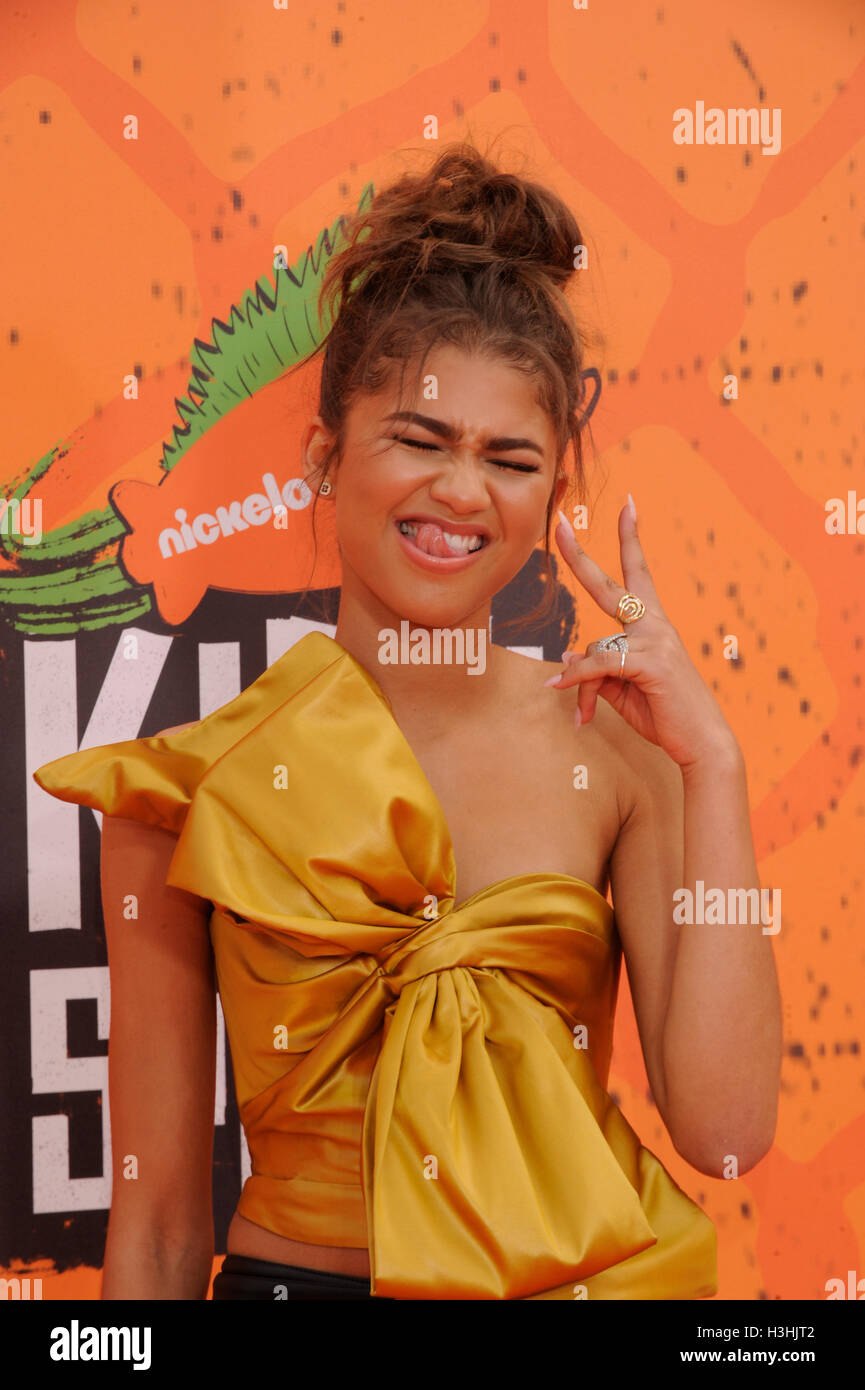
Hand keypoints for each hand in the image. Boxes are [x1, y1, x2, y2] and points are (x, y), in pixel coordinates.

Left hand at [544, 499, 738, 771]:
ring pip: (594, 651)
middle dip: (580, 557)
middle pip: (610, 585)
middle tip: (558, 525)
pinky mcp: (650, 662)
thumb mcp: (623, 690)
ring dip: (584, 687)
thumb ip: (597, 671)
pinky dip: (581, 685)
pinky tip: (575, 706)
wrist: (702, 743)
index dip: (631, 540)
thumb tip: (568, 657)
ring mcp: (655, 641)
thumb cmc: (665, 715)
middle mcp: (656, 625)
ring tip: (587, 717)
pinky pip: (599, 666)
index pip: (637, 575)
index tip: (628, 506)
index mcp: (653, 625)